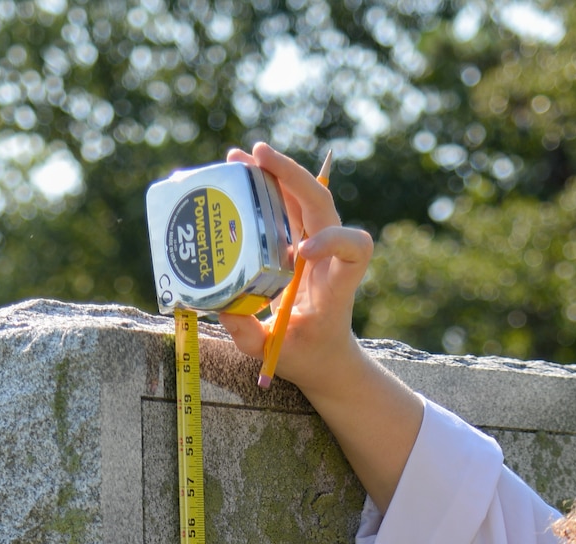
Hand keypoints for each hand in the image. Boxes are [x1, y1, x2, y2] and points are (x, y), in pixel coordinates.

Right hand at [216, 143, 373, 399]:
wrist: (326, 355)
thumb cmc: (305, 356)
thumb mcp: (274, 354)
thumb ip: (248, 334)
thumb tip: (220, 304)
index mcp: (336, 287)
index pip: (355, 251)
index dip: (334, 241)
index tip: (302, 253)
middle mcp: (330, 258)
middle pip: (322, 202)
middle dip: (292, 175)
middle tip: (257, 155)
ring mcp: (317, 245)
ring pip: (303, 196)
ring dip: (275, 172)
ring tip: (240, 158)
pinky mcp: (301, 241)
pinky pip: (287, 205)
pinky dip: (267, 186)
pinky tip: (242, 175)